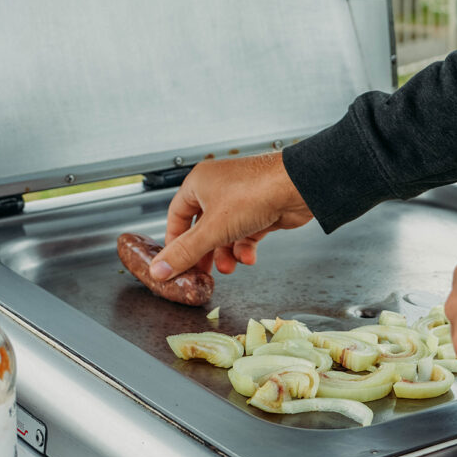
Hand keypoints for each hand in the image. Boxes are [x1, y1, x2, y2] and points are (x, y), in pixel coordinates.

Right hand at [150, 153, 312, 281]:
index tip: (174, 263)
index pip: (176, 215)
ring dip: (226, 254)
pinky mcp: (260, 209)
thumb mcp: (212, 229)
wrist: (298, 187)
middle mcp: (218, 188)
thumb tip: (159, 270)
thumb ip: (185, 252)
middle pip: (202, 227)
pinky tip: (248, 258)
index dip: (174, 241)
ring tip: (229, 267)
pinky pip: (245, 233)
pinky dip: (245, 248)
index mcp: (199, 183)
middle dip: (203, 252)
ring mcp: (241, 198)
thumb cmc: (255, 192)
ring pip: (225, 233)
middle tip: (200, 273)